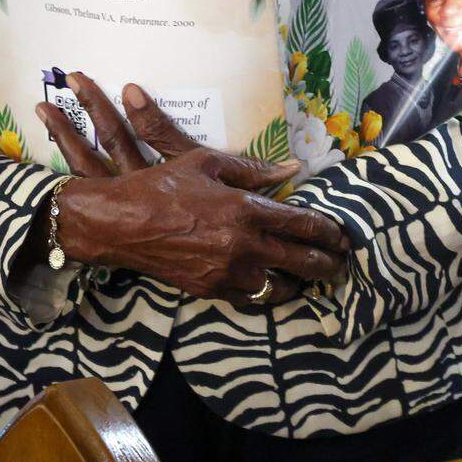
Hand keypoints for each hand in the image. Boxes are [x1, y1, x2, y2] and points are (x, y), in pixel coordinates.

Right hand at [35, 73, 346, 304]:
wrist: (118, 223)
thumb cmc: (163, 186)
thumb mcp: (209, 163)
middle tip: (343, 265)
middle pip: (301, 260)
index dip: (329, 232)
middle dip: (328, 264)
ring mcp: (227, 272)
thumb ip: (255, 169)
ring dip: (302, 283)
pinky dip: (269, 293)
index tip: (343, 236)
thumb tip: (292, 169)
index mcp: (246, 210)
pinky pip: (252, 298)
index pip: (303, 224)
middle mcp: (242, 245)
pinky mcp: (211, 290)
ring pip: (280, 286)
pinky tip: (279, 287)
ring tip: (315, 279)